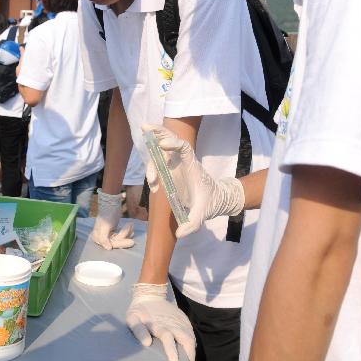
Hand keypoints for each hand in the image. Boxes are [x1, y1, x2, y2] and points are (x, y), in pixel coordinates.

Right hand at [91, 189, 134, 249]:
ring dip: (127, 232)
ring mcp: (107, 235)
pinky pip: (121, 235)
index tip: (132, 242)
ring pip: (120, 238)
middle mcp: (101, 238)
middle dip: (125, 236)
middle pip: (116, 242)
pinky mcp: (113, 232)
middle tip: (134, 236)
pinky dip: (127, 232)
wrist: (110, 203)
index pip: (110, 244)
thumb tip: (108, 248)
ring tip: (131, 224)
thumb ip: (104, 238)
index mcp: (96, 236)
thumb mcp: (105, 225)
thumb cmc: (107, 213)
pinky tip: (131, 228)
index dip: (121, 243)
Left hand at [126, 282, 195, 360]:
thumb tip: (147, 343)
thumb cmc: (139, 311)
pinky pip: (191, 332)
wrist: (150, 295)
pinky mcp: (184, 319)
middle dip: (189, 353)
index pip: (168, 338)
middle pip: (186, 339)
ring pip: (191, 336)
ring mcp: (180, 321)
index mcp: (160, 325)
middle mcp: (173, 323)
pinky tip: (190, 350)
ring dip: (192, 349)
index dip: (171, 349)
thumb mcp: (132, 318)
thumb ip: (138, 330)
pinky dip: (192, 342)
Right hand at [142, 124, 244, 238]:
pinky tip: (153, 184)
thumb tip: (180, 234)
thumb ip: (193, 223)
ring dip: (152, 152)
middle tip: (145, 127)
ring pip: (161, 149)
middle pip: (170, 140)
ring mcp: (175, 164)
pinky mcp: (170, 170)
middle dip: (158, 132)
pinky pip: (159, 161)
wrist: (215, 199)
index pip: (183, 148)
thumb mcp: (203, 213)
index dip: (173, 143)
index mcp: (191, 165)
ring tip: (151, 172)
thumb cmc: (210, 202)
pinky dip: (152, 166)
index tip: (163, 145)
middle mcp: (182, 161)